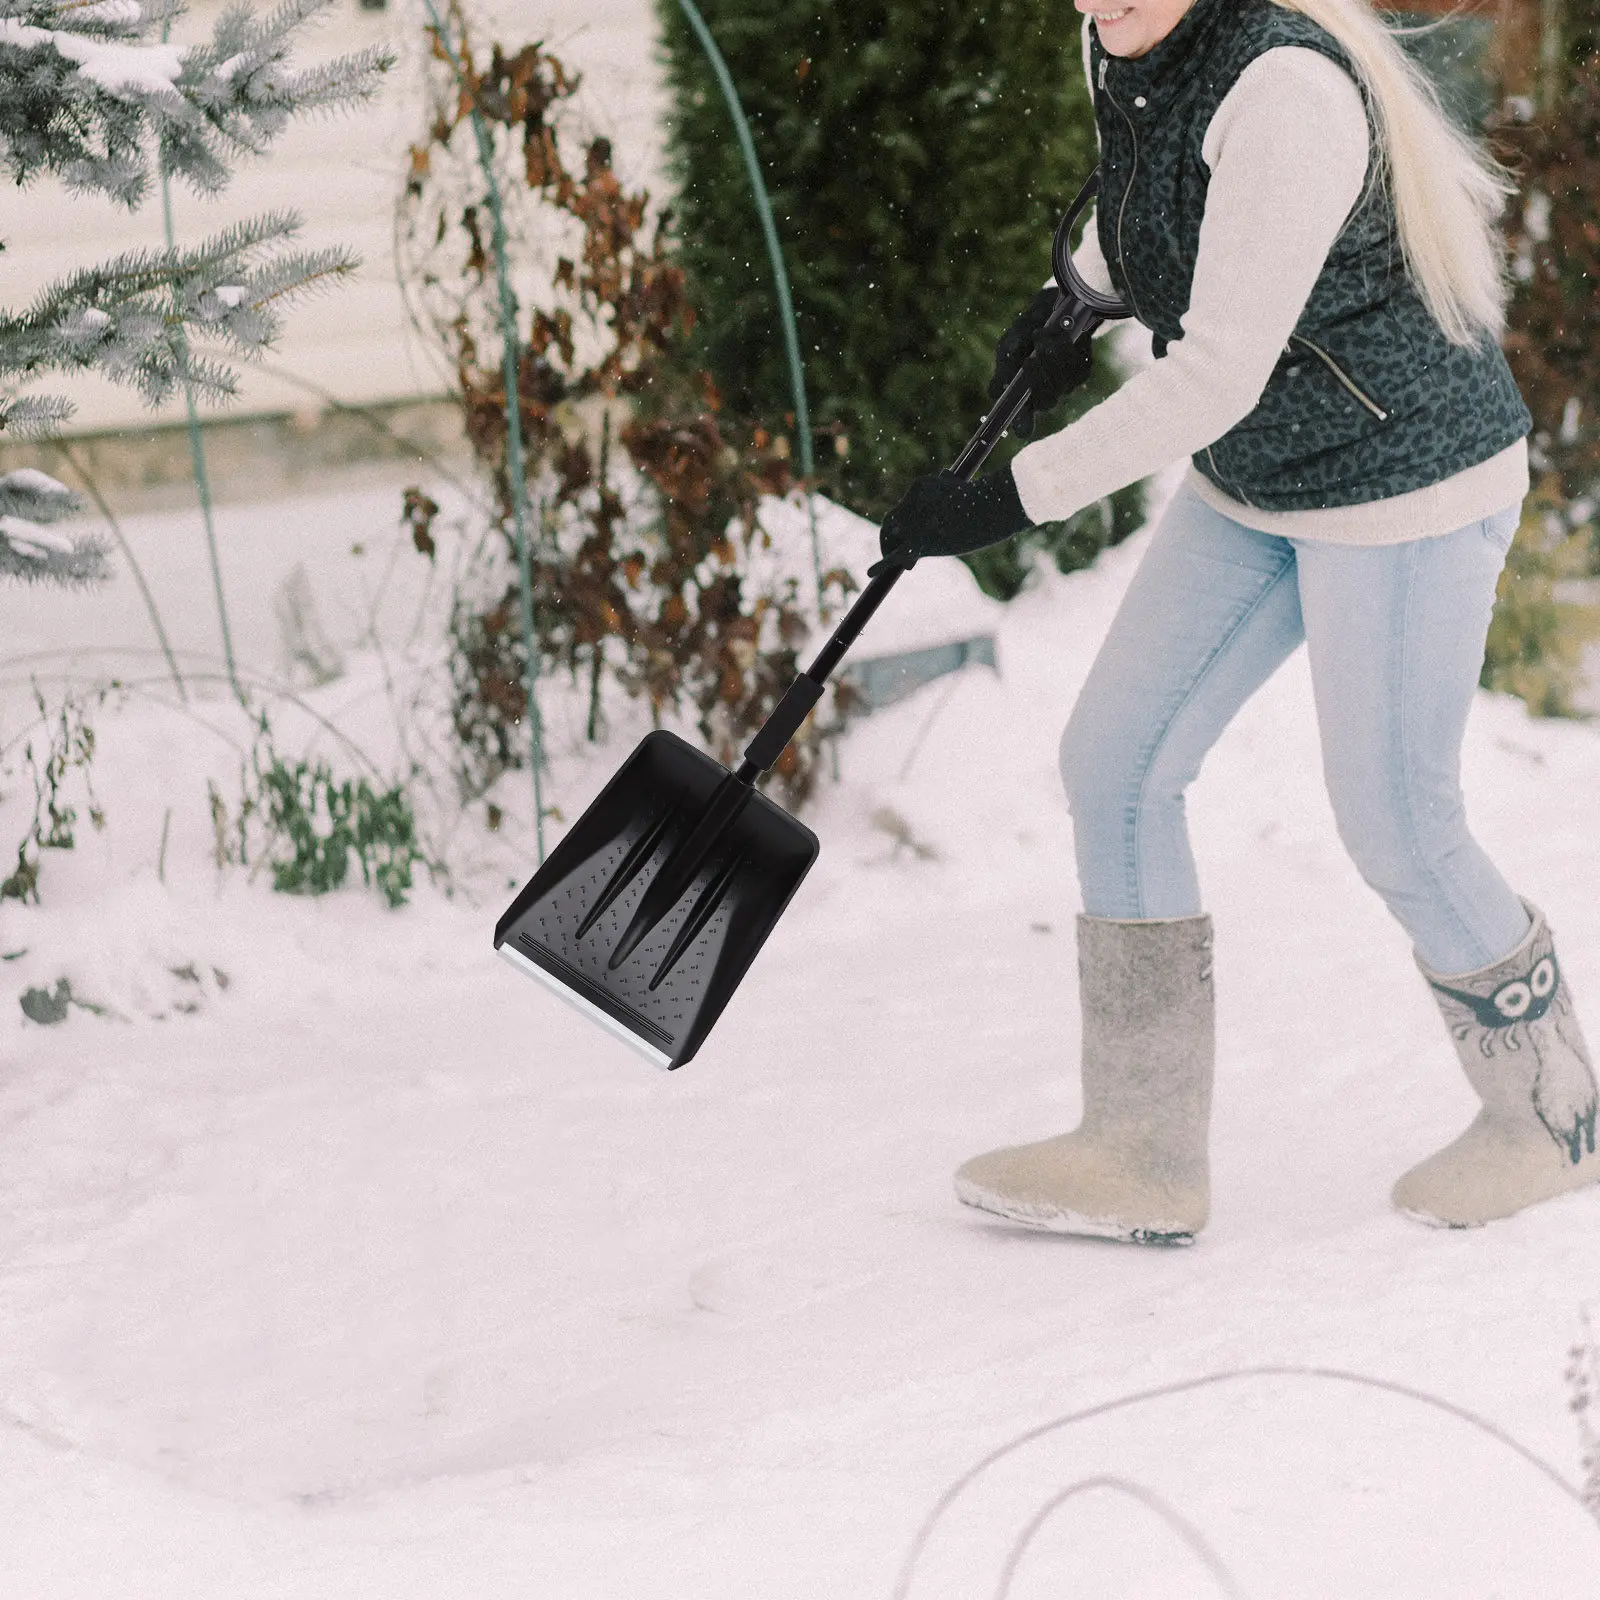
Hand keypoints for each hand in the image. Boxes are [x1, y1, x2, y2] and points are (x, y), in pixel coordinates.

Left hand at [868, 467, 1032, 576]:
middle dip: (895, 536)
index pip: (906, 504)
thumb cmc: (981, 499)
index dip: (909, 521)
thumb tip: (946, 475)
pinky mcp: (917, 544)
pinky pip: (893, 557)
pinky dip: (880, 565)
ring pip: (891, 537)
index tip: (921, 530)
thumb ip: (950, 483)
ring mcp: (911, 524)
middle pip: (892, 521)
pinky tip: (870, 573)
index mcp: (918, 486)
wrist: (986, 509)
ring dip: (891, 549)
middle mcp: (909, 504)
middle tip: (907, 550)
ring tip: (904, 563)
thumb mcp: (963, 487)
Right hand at [989, 288, 1093, 437]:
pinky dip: (1066, 349)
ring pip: (1063, 384)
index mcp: (1022, 394)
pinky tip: (1058, 333)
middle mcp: (1044, 394)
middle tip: (1028, 359)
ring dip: (1052, 359)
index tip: (1022, 430)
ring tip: (1040, 336)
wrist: (1054, 307)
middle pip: (1046, 401)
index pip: (1023, 419)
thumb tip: (995, 391)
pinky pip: (1077, 368)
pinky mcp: (1082, 372)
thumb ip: (1005, 363)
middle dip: (1038, 379)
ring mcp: (1065, 385)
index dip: (1024, 424)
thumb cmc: (1026, 330)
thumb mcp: (1010, 341)